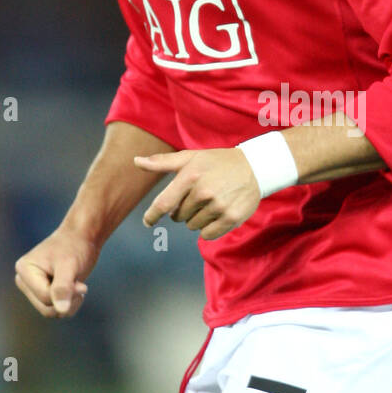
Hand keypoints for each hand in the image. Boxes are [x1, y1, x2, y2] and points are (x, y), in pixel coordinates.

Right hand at [15, 228, 99, 317]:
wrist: (82, 238)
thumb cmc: (74, 247)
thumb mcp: (69, 266)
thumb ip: (63, 288)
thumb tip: (61, 311)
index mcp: (24, 270)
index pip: (45, 297)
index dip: (67, 294)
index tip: (83, 285)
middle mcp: (24, 281)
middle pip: (46, 308)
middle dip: (67, 300)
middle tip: (81, 286)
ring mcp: (33, 288)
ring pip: (51, 312)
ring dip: (70, 304)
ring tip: (77, 286)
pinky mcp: (43, 292)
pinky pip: (56, 310)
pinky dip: (69, 304)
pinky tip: (74, 289)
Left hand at [134, 148, 261, 239]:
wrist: (256, 168)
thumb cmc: (218, 162)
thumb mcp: (191, 158)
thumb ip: (163, 162)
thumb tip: (136, 161)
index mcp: (190, 176)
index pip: (163, 203)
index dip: (152, 216)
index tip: (147, 222)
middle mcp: (203, 192)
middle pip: (178, 217)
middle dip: (183, 210)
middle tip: (197, 198)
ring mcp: (218, 206)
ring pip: (193, 226)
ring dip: (197, 218)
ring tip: (211, 203)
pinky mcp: (231, 218)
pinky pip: (208, 235)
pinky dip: (209, 228)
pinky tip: (217, 214)